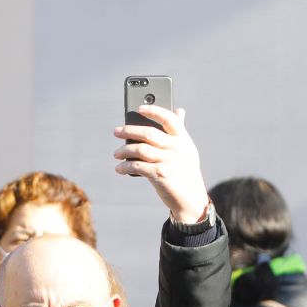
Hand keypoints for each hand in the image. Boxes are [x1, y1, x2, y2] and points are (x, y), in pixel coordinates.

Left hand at [113, 106, 209, 225]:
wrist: (191, 198)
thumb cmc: (185, 170)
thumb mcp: (187, 149)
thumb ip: (179, 131)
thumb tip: (179, 110)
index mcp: (183, 139)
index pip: (169, 118)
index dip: (154, 110)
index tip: (139, 108)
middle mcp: (177, 148)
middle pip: (148, 133)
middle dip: (128, 131)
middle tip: (116, 131)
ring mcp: (169, 161)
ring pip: (140, 149)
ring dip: (124, 151)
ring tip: (116, 153)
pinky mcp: (160, 174)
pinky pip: (137, 166)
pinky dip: (125, 167)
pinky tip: (119, 168)